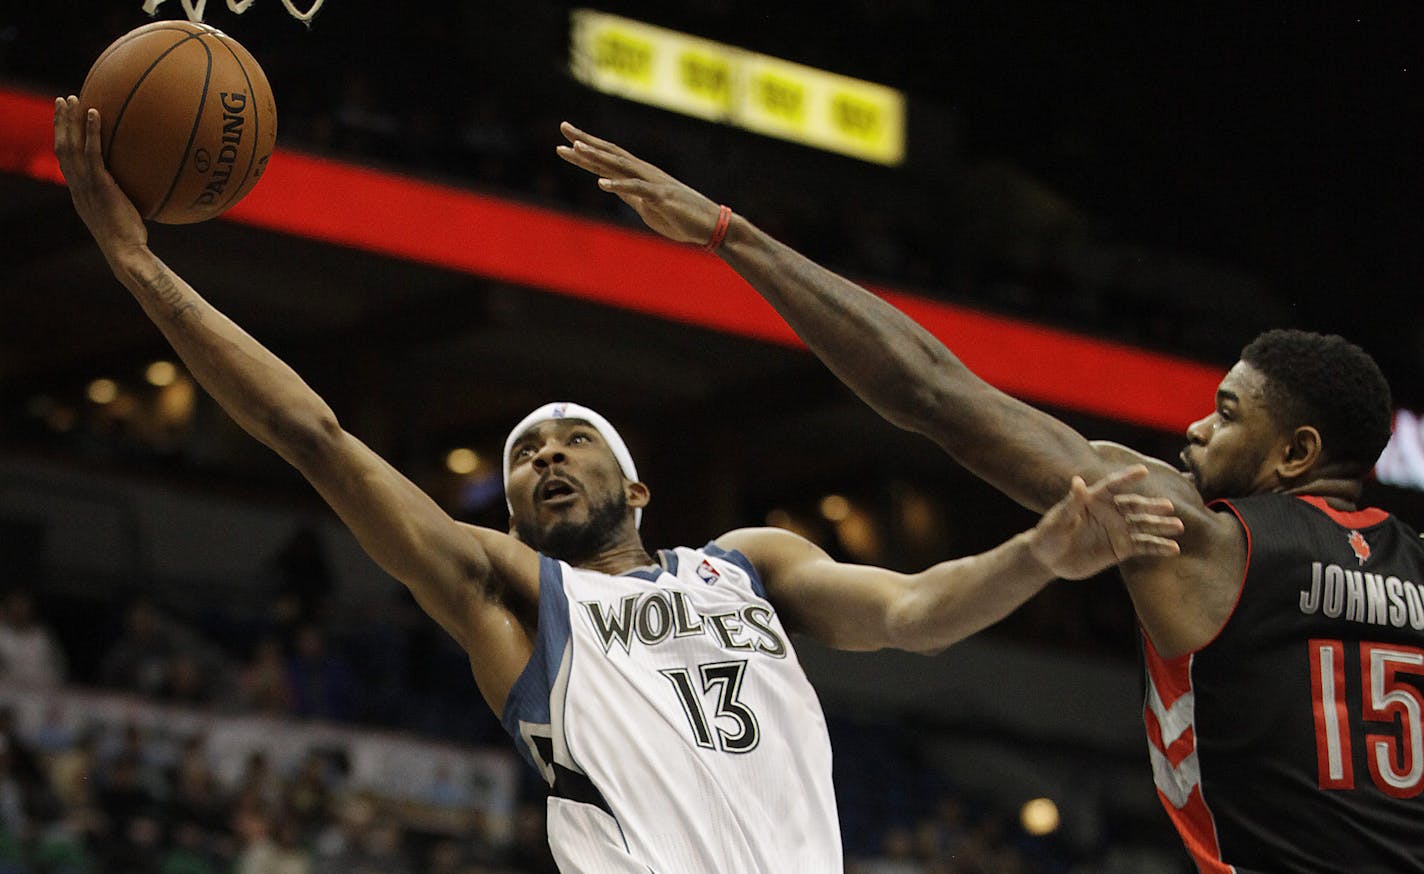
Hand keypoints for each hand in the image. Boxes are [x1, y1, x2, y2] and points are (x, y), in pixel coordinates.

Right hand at [53, 96, 146, 254]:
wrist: (125, 252)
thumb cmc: (130, 240)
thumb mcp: (124, 215)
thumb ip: (126, 199)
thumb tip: (148, 187)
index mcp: (80, 193)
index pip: (66, 162)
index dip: (63, 141)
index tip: (65, 123)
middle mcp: (77, 186)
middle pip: (61, 147)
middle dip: (60, 123)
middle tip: (62, 101)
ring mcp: (85, 185)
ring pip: (69, 145)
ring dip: (69, 120)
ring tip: (72, 99)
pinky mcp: (98, 184)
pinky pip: (92, 152)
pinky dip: (91, 131)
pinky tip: (95, 113)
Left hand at [556, 121, 721, 246]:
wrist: (711, 226)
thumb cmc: (680, 218)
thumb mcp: (646, 206)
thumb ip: (628, 195)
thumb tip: (609, 186)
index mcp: (639, 176)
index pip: (607, 160)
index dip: (585, 149)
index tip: (565, 141)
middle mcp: (644, 173)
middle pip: (610, 154)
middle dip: (586, 142)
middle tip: (564, 128)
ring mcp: (653, 183)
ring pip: (621, 166)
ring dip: (598, 157)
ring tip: (577, 149)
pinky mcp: (661, 197)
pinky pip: (637, 189)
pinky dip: (618, 185)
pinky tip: (601, 183)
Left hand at [1028, 465, 1182, 579]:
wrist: (1049, 559)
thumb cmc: (1049, 534)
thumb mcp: (1058, 520)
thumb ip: (1071, 503)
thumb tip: (1077, 481)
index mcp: (1095, 499)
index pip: (1113, 486)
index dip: (1127, 478)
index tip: (1143, 470)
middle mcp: (1111, 511)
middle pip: (1134, 506)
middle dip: (1151, 506)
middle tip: (1168, 507)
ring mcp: (1118, 529)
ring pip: (1143, 525)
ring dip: (1161, 526)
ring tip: (1178, 527)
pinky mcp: (1122, 548)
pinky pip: (1143, 546)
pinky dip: (1158, 547)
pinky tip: (1173, 549)